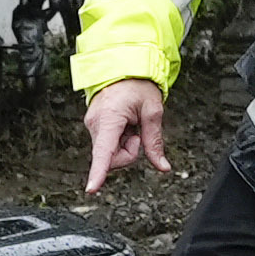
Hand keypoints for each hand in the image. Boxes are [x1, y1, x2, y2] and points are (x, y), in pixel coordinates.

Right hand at [82, 79, 171, 194]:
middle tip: (138, 133)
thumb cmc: (137, 85)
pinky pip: (108, 145)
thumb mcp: (153, 112)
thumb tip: (162, 167)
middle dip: (129, 152)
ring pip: (110, 153)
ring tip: (130, 124)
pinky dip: (119, 140)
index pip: (103, 152)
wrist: (122, 66)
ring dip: (124, 145)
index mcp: (109, 118)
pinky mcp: (94, 126)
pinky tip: (124, 125)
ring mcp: (92, 125)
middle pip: (112, 158)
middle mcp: (95, 124)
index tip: (91, 189)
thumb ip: (154, 142)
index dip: (98, 172)